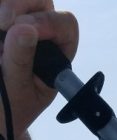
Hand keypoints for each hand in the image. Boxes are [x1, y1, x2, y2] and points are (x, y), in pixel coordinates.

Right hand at [0, 0, 77, 134]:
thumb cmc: (10, 108)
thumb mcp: (16, 90)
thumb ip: (21, 61)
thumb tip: (25, 29)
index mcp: (56, 53)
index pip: (65, 24)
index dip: (48, 22)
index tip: (25, 30)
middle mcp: (38, 32)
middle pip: (36, 0)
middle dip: (16, 6)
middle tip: (3, 24)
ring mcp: (15, 25)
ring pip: (9, 2)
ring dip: (0, 13)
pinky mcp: (0, 25)